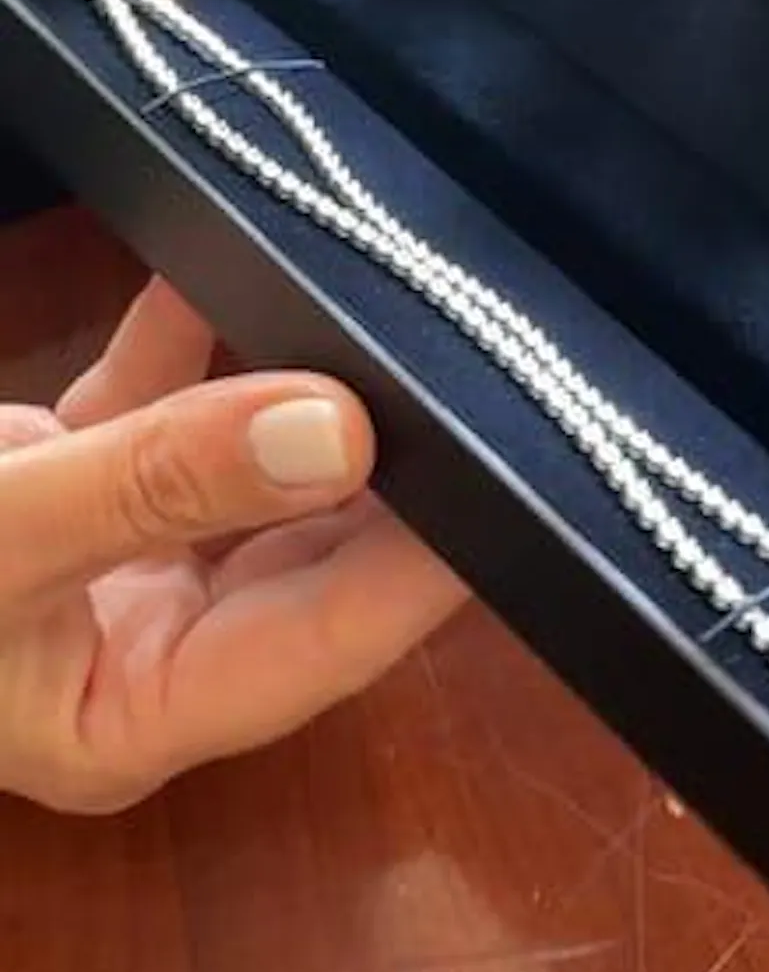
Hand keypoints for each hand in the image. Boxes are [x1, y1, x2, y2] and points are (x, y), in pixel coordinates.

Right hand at [0, 276, 464, 812]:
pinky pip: (158, 394)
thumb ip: (153, 488)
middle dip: (390, 473)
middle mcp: (146, 645)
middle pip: (307, 556)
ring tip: (393, 313)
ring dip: (302, 390)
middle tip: (477, 378)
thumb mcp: (1, 545)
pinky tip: (238, 255)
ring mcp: (115, 560)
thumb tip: (336, 431)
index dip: (424, 567)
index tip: (515, 481)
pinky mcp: (70, 476)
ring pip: (247, 470)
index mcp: (134, 717)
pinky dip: (192, 329)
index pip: (324, 642)